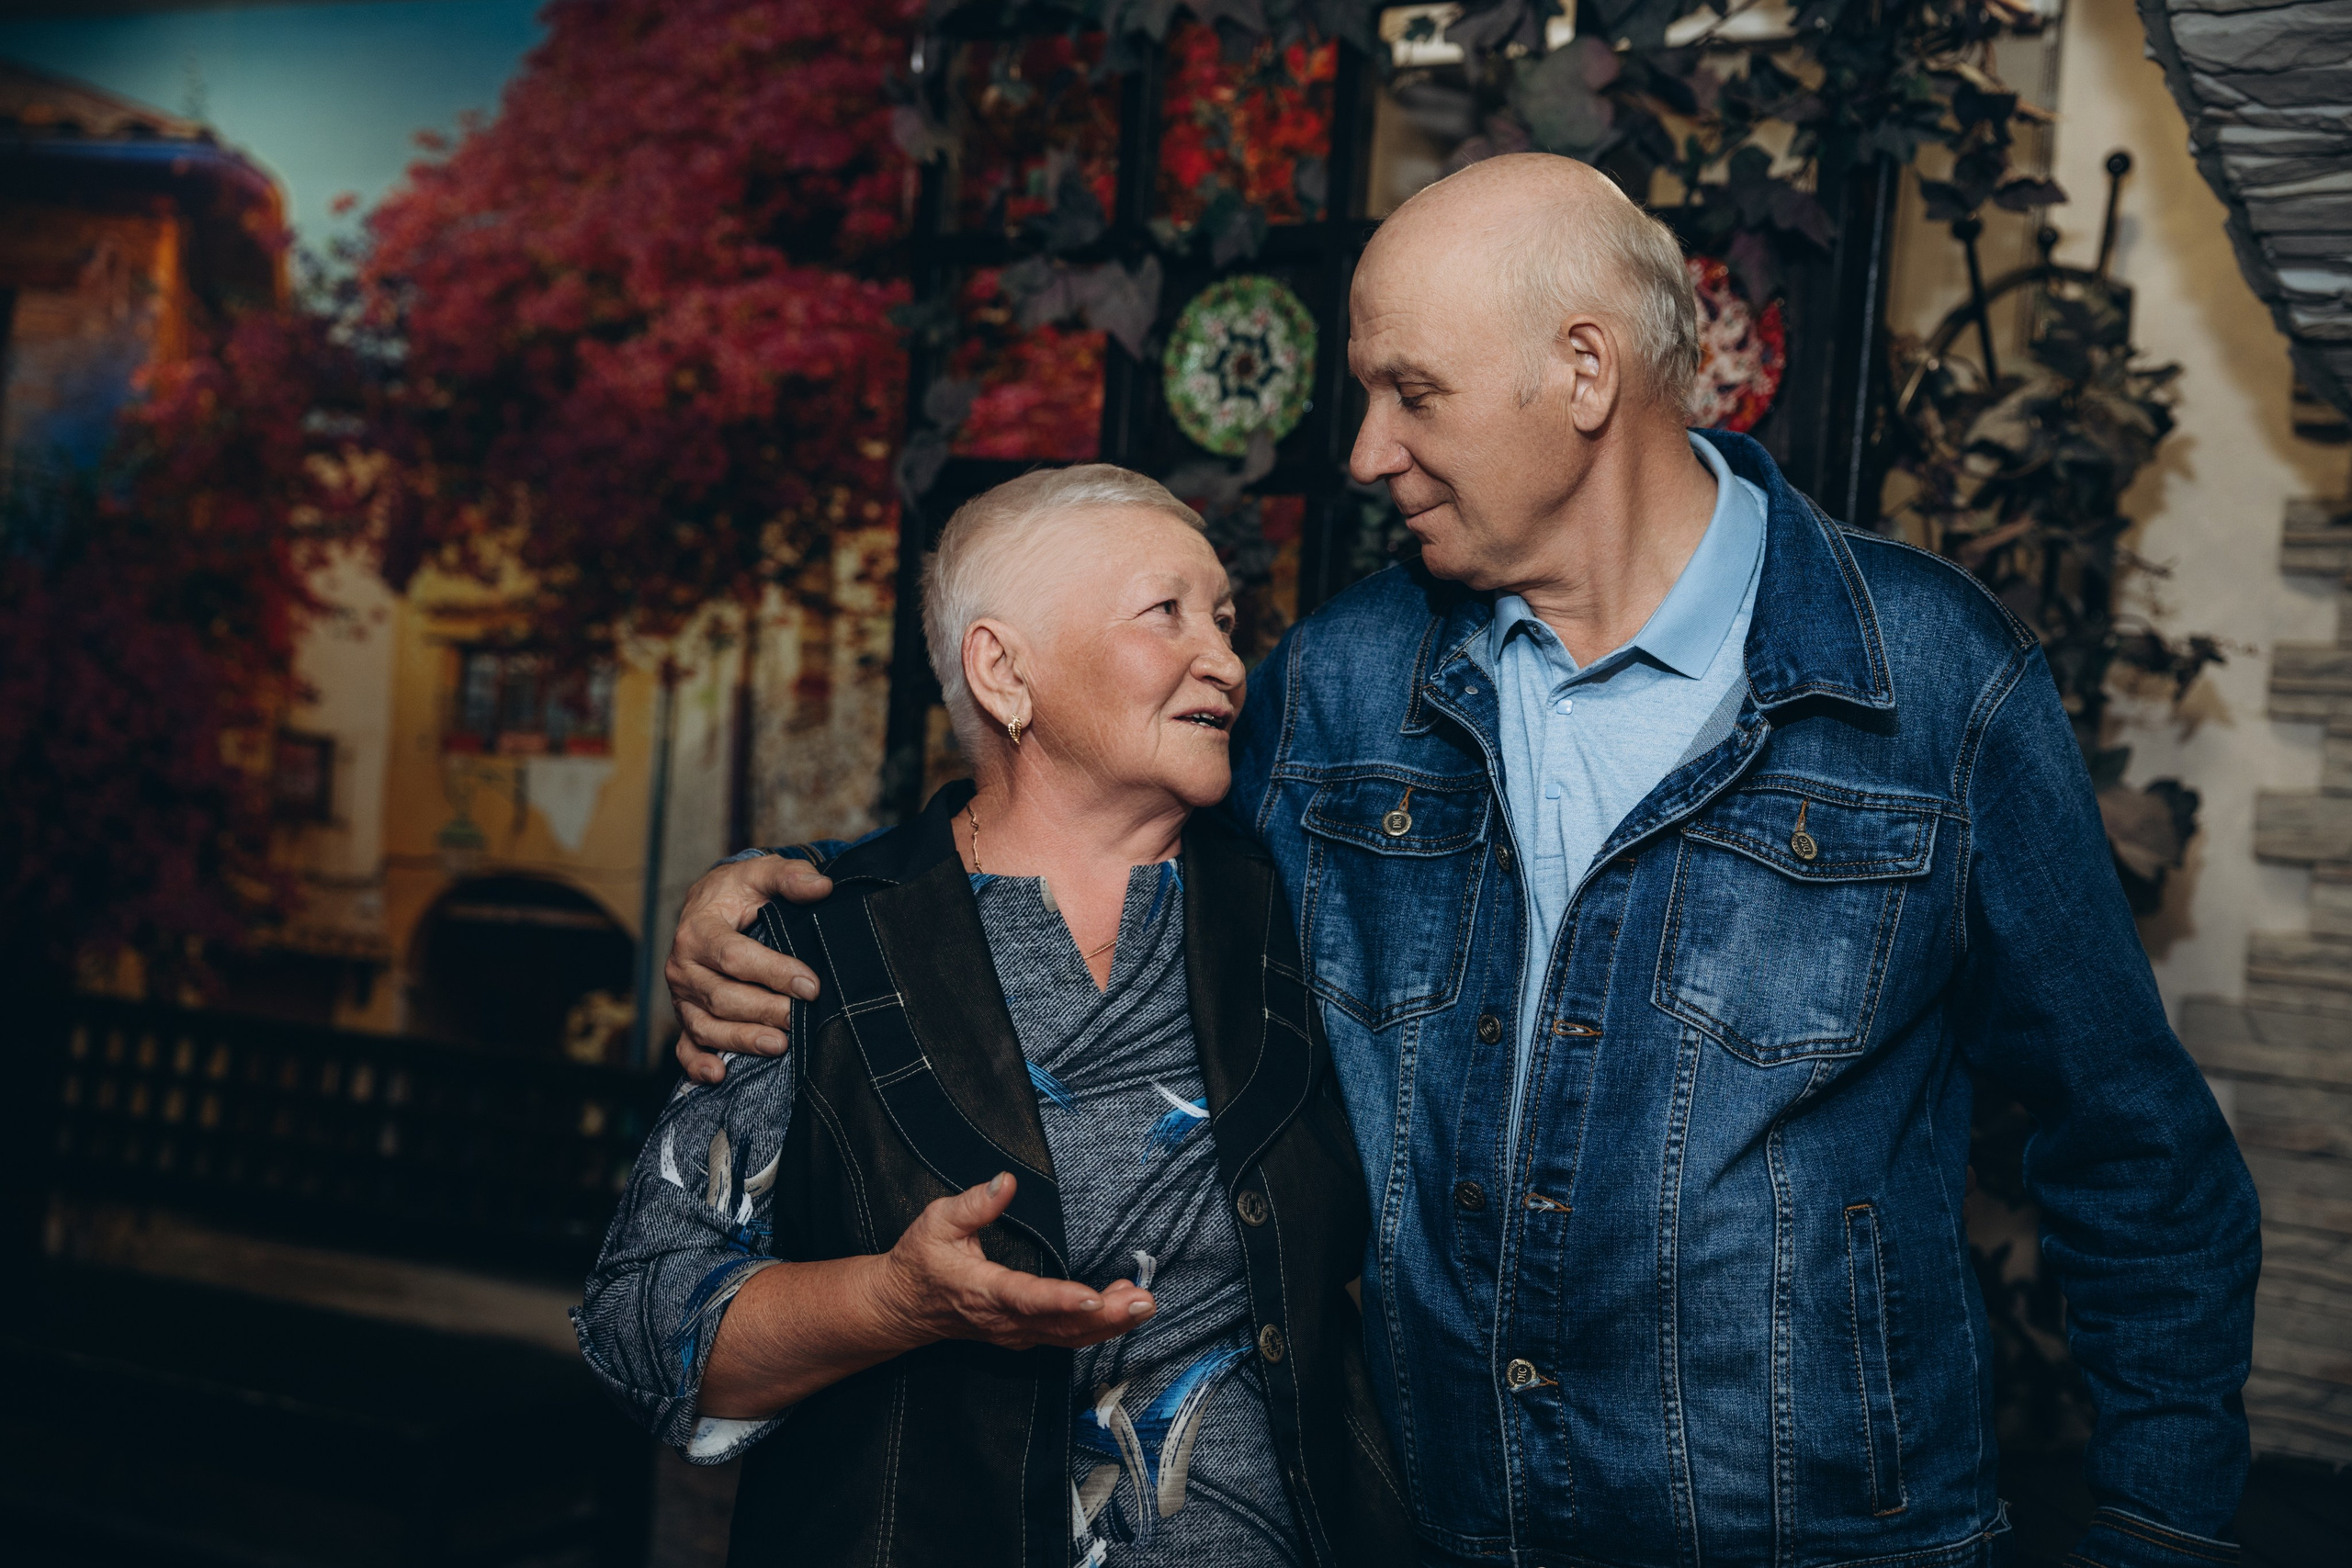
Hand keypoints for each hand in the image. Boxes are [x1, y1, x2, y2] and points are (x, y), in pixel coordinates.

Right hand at [669, 853, 833, 1083]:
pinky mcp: (685, 1016)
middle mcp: (683, 967)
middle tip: (801, 1017)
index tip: (811, 985)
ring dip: (741, 1040)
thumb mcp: (761, 874)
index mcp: (698, 930)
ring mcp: (682, 996)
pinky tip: (719, 1075)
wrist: (709, 904)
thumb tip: (822, 887)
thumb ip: (790, 877)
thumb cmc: (739, 892)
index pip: (734, 956)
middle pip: (722, 996)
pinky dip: (697, 1065)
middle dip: (764, 1010)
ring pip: (706, 1026)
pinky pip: (684, 1047)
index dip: (774, 972)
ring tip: (778, 1045)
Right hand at [876, 1174, 1154, 1352]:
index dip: (1061, 1300)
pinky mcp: (1024, 1336)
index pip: (1027, 1299)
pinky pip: (1066, 1338)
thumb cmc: (920, 1262)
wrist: (901, 1307)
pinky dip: (1098, 1328)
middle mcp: (1004, 1320)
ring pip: (1069, 1337)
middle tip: (1144, 1300)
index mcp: (983, 1291)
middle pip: (1061, 1326)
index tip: (1094, 1297)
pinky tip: (1123, 1310)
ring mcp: (1016, 1333)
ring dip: (1110, 1324)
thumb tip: (1007, 1182)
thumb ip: (974, 1204)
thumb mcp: (937, 1223)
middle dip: (1107, 1317)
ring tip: (1143, 1303)